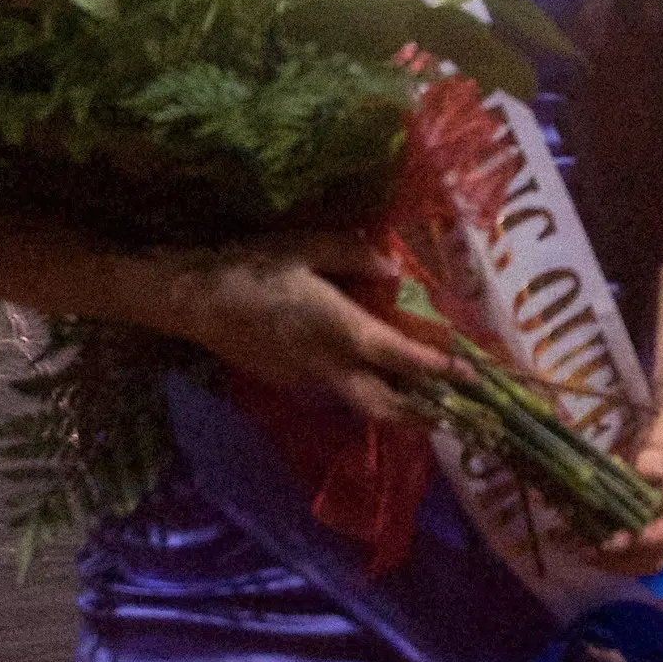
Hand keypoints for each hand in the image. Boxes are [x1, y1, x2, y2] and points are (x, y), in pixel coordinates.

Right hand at [153, 232, 456, 430]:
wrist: (195, 300)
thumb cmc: (254, 266)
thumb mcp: (308, 247)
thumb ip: (356, 256)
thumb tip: (392, 268)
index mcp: (339, 328)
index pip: (398, 356)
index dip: (435, 367)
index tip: (467, 374)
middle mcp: (327, 364)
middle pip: (383, 405)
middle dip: (421, 414)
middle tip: (455, 411)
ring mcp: (306, 379)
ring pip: (359, 402)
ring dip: (393, 404)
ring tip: (424, 394)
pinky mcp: (288, 382)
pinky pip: (334, 388)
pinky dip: (360, 386)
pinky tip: (368, 370)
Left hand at [596, 314, 662, 577]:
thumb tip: (646, 475)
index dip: (647, 537)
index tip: (612, 540)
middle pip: (662, 549)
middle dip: (625, 556)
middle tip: (584, 548)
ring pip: (647, 546)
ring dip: (615, 553)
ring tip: (575, 545)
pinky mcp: (657, 494)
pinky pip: (637, 525)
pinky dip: (613, 532)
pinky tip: (583, 528)